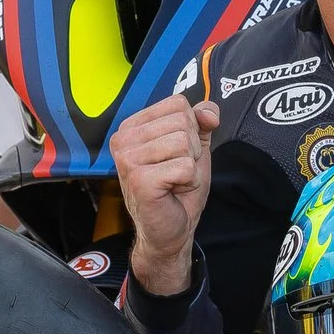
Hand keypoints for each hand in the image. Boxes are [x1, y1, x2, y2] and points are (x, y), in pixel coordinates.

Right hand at [112, 94, 217, 294]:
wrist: (170, 230)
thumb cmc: (177, 189)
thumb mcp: (194, 148)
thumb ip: (201, 122)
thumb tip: (210, 111)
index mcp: (131, 127)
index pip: (177, 103)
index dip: (191, 129)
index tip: (176, 154)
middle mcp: (123, 139)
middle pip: (182, 121)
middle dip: (192, 149)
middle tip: (177, 171)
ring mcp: (127, 159)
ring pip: (185, 142)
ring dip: (190, 166)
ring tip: (175, 181)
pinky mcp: (140, 180)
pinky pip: (185, 166)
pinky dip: (189, 181)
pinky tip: (173, 191)